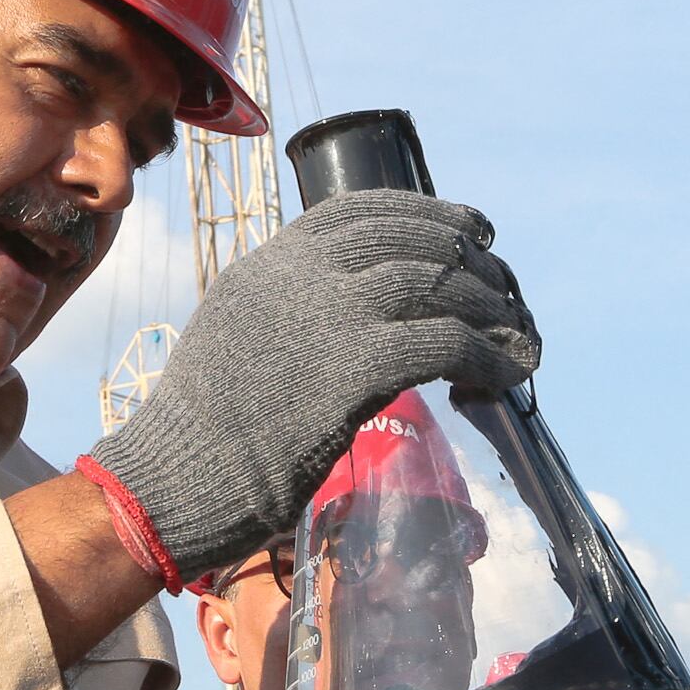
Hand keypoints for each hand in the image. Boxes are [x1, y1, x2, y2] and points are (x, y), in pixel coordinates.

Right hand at [86, 190, 538, 576]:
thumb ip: (292, 306)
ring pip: (434, 285)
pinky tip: (503, 374)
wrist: (174, 478)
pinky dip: (484, 355)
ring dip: (487, 306)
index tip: (468, 229)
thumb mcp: (240, 333)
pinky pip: (442, 342)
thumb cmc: (206, 427)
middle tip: (503, 282)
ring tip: (514, 331)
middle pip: (408, 240)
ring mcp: (325, 316)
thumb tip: (360, 308)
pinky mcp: (351, 368)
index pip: (360, 211)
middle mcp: (298, 275)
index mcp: (269, 261)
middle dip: (468, 258)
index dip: (426, 212)